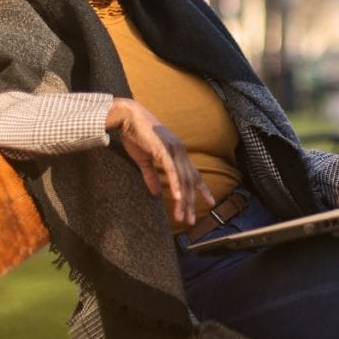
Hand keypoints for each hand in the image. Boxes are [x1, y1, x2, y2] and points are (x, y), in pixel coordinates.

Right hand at [106, 98, 214, 224]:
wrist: (128, 117)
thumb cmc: (136, 136)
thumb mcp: (144, 160)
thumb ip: (151, 176)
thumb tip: (156, 192)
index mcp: (177, 153)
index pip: (193, 174)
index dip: (202, 189)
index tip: (210, 202)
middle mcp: (179, 152)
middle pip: (189, 182)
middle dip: (190, 203)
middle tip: (191, 221)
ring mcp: (173, 150)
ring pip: (182, 179)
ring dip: (183, 200)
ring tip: (182, 217)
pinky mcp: (163, 149)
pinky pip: (171, 170)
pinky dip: (176, 184)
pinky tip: (178, 198)